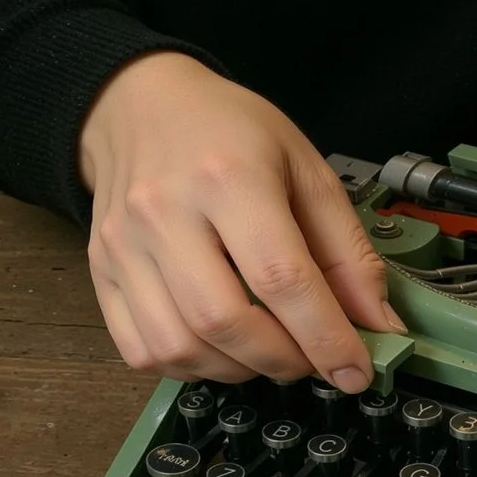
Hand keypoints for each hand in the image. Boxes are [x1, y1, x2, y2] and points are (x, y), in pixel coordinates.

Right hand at [79, 51, 397, 388]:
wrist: (140, 105)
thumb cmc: (229, 133)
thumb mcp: (306, 169)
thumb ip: (347, 249)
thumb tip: (376, 325)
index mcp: (228, 175)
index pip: (281, 277)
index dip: (325, 337)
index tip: (355, 371)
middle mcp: (165, 211)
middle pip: (225, 321)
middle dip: (282, 360)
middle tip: (311, 360)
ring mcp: (123, 245)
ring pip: (180, 346)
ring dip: (237, 370)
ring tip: (267, 351)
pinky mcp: (100, 271)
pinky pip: (141, 350)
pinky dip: (189, 367)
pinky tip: (218, 348)